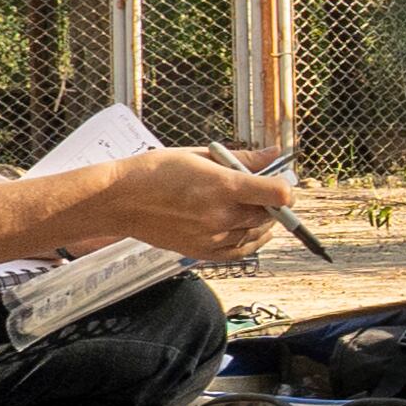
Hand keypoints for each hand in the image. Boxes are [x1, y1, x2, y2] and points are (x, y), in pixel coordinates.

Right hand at [98, 148, 290, 260]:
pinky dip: (251, 242)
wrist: (120, 201)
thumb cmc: (155, 172)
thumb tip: (274, 153)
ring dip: (263, 222)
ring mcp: (212, 237)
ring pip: (256, 233)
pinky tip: (252, 231)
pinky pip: (240, 252)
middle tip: (266, 191)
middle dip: (273, 203)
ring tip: (255, 207)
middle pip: (269, 214)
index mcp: (223, 186)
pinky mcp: (202, 252)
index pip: (277, 194)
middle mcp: (221, 215)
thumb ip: (243, 157)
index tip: (280, 181)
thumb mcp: (200, 155)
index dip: (285, 188)